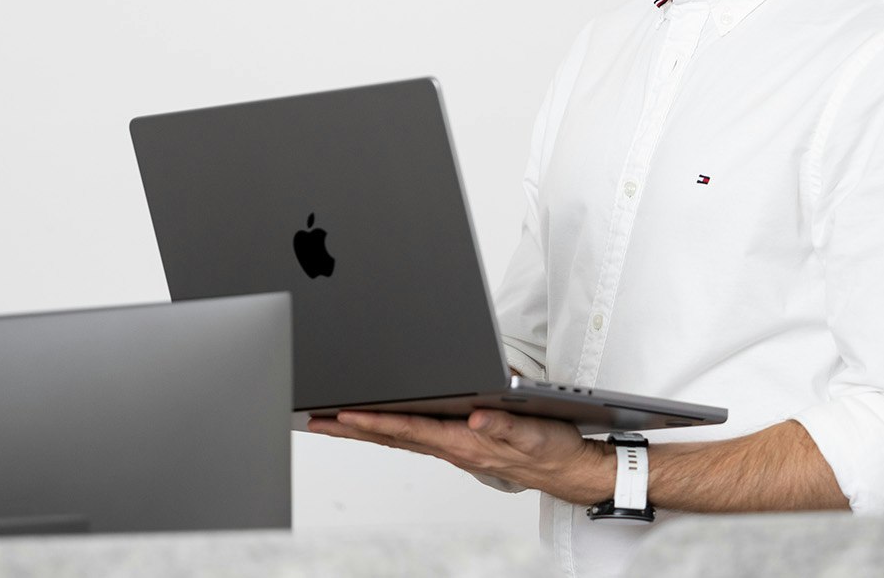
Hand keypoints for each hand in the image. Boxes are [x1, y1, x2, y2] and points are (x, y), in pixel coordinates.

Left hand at [307, 409, 612, 505]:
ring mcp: (453, 446)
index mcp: (465, 441)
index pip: (410, 429)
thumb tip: (475, 419)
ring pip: (399, 437)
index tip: (344, 414)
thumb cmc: (551, 448)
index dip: (374, 421)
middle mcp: (452, 445)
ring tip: (333, 421)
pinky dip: (388, 430)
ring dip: (364, 429)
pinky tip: (376, 424)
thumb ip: (503, 426)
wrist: (566, 468)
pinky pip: (413, 437)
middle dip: (352, 427)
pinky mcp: (459, 443)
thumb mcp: (533, 433)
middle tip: (317, 419)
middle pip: (392, 435)